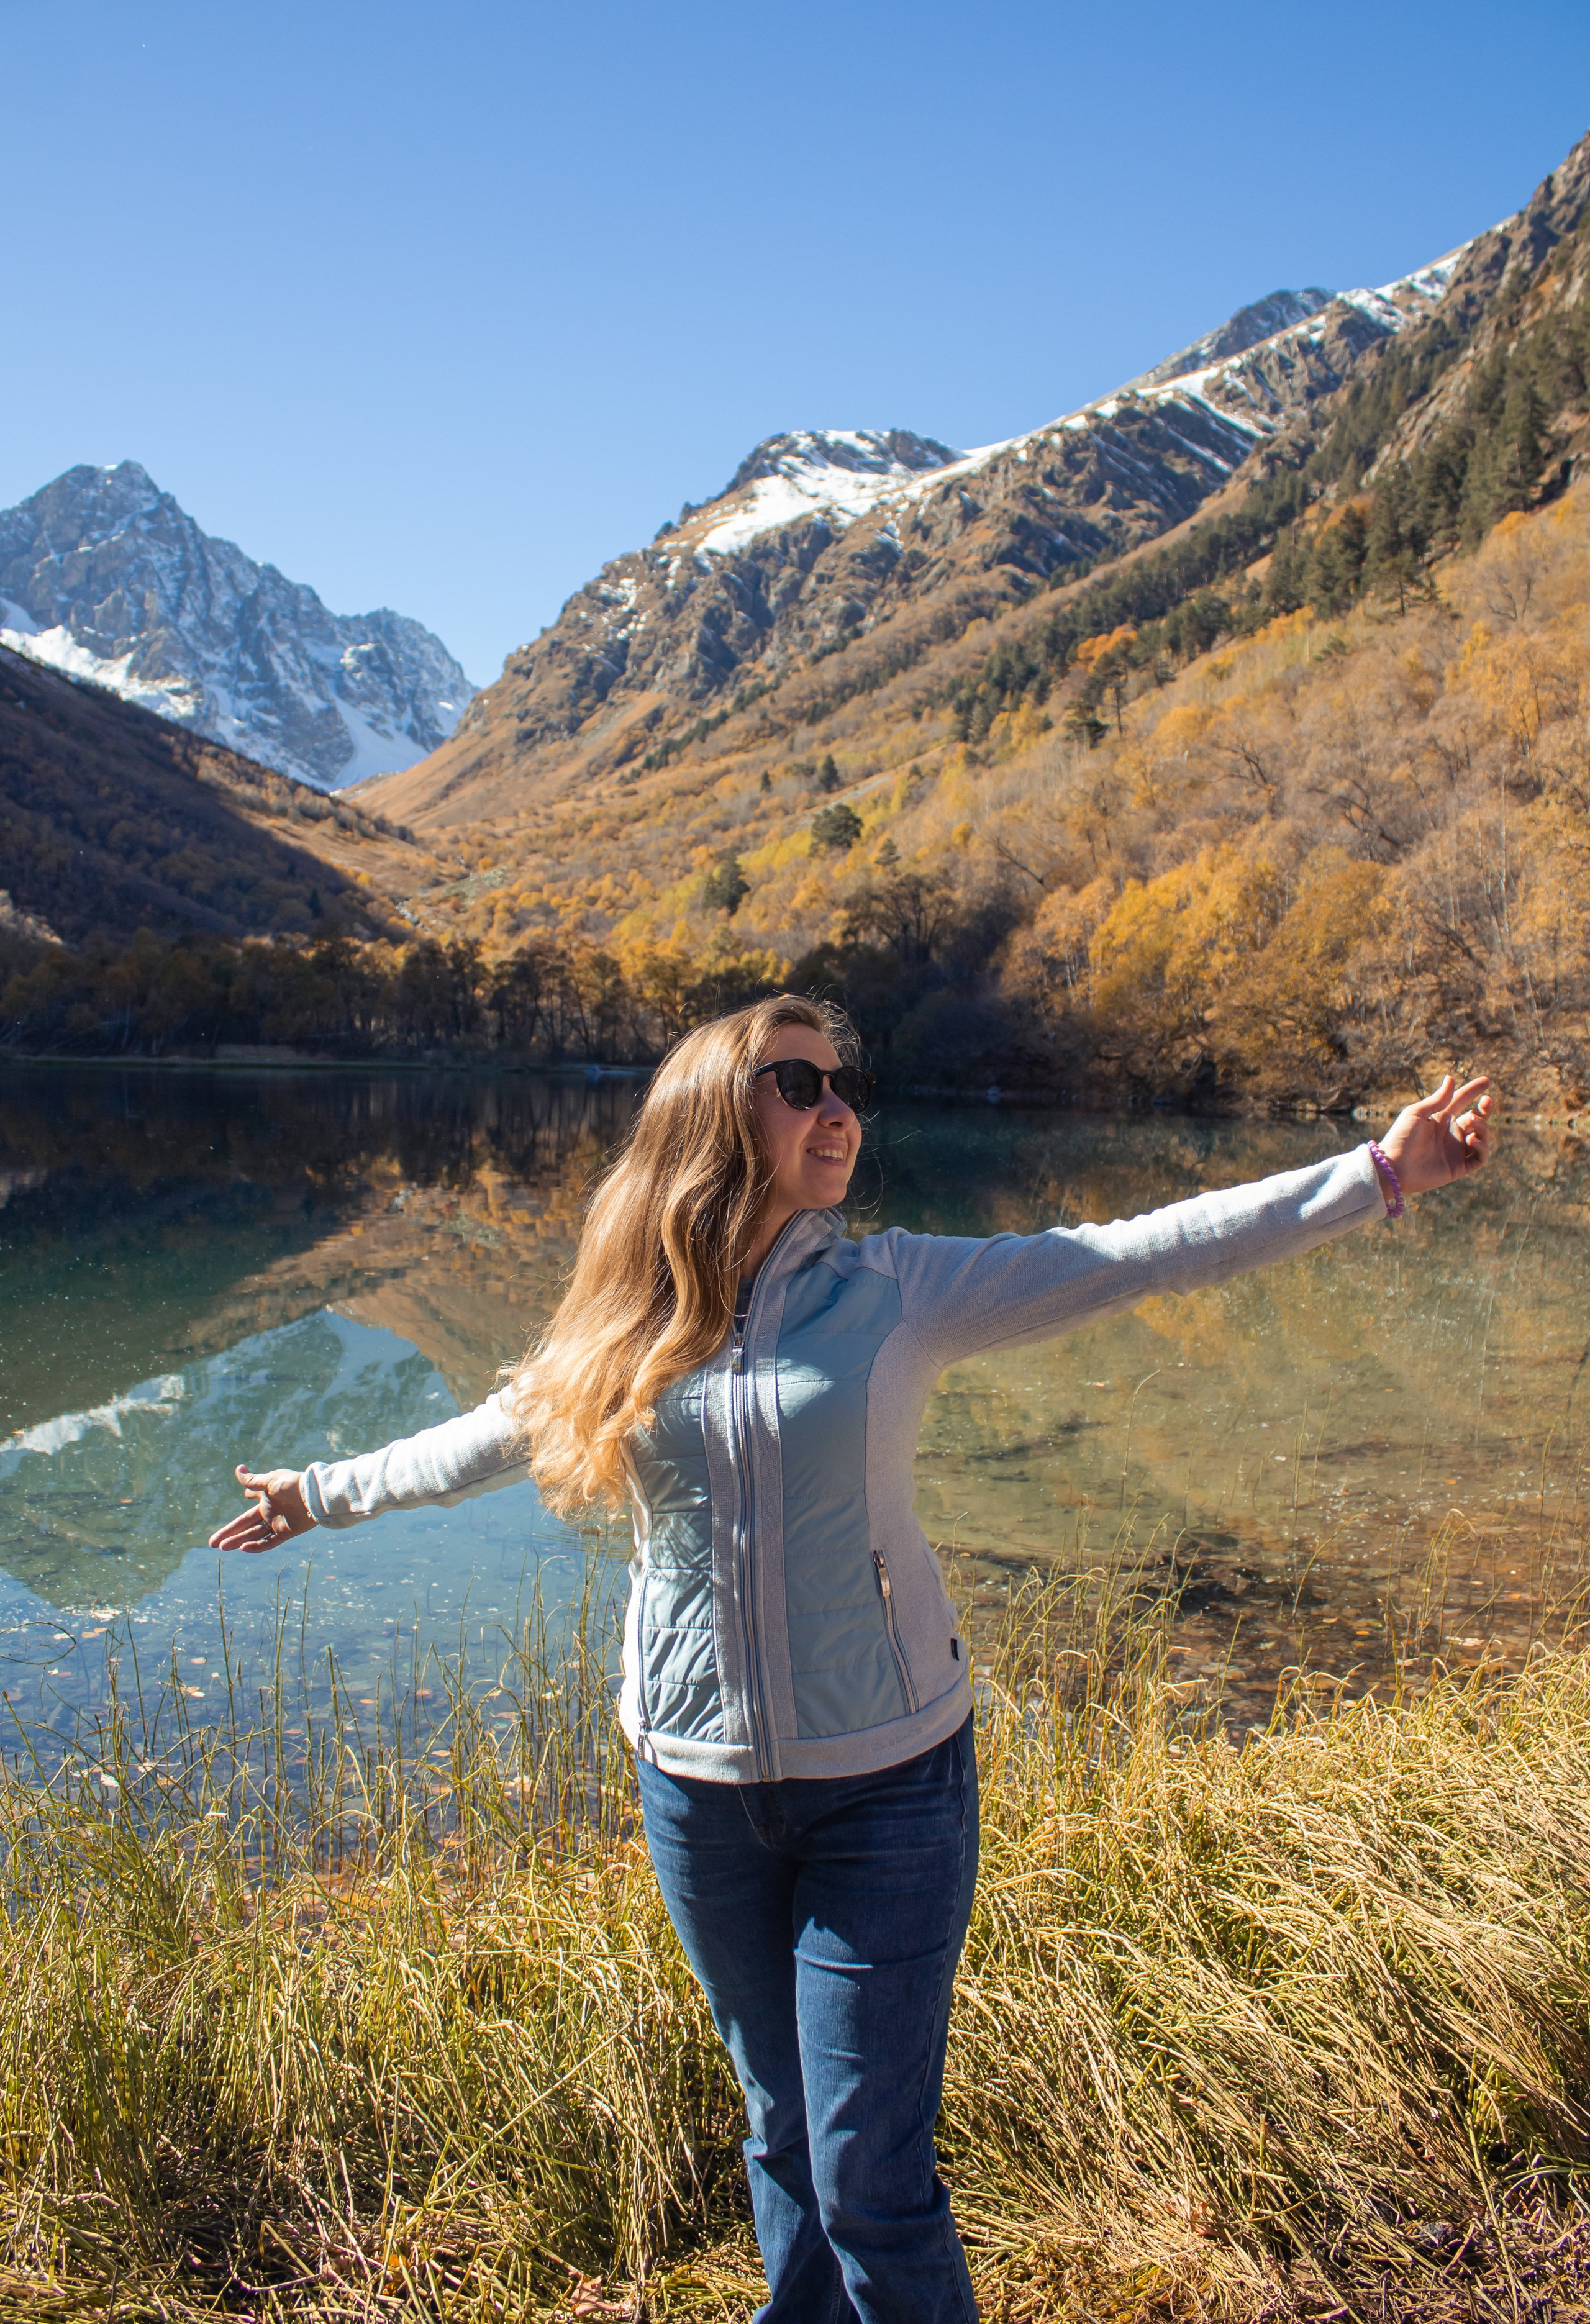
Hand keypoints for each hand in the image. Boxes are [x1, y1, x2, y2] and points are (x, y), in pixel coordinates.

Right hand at [208, 1464, 315, 1553]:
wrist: (314, 1493)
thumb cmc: (292, 1484)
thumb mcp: (269, 1481)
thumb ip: (252, 1481)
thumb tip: (237, 1469)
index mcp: (265, 1502)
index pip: (245, 1516)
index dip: (233, 1523)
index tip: (222, 1530)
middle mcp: (270, 1515)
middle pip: (245, 1528)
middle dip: (229, 1535)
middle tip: (211, 1544)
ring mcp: (278, 1524)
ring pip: (254, 1536)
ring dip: (238, 1541)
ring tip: (222, 1547)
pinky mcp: (287, 1533)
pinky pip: (269, 1542)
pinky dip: (256, 1546)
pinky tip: (243, 1548)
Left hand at [1378, 1074, 1491, 1200]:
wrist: (1394, 1167)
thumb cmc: (1401, 1137)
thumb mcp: (1417, 1113)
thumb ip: (1437, 1099)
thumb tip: (1450, 1078)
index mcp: (1439, 1118)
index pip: (1461, 1101)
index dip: (1473, 1091)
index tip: (1486, 1081)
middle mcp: (1450, 1134)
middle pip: (1476, 1119)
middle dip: (1485, 1110)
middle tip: (1486, 1101)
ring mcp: (1455, 1151)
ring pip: (1481, 1137)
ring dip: (1482, 1126)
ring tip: (1471, 1121)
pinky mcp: (1458, 1167)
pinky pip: (1480, 1157)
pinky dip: (1482, 1147)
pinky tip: (1472, 1139)